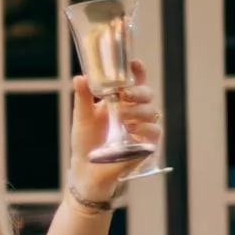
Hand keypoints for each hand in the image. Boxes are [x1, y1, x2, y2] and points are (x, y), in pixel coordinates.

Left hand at [66, 68, 161, 205]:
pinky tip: (131, 129)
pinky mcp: (146, 144)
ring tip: (121, 116)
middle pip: (147, 93)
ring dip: (138, 110)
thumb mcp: (81, 117)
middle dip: (138, 91)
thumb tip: (80, 78)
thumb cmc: (85, 141)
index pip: (133, 82)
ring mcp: (141, 127)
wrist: (86, 170)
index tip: (134, 63)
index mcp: (119, 101)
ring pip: (152, 111)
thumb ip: (82, 97)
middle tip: (124, 94)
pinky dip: (144, 127)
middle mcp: (133, 111)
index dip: (137, 71)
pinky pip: (154, 131)